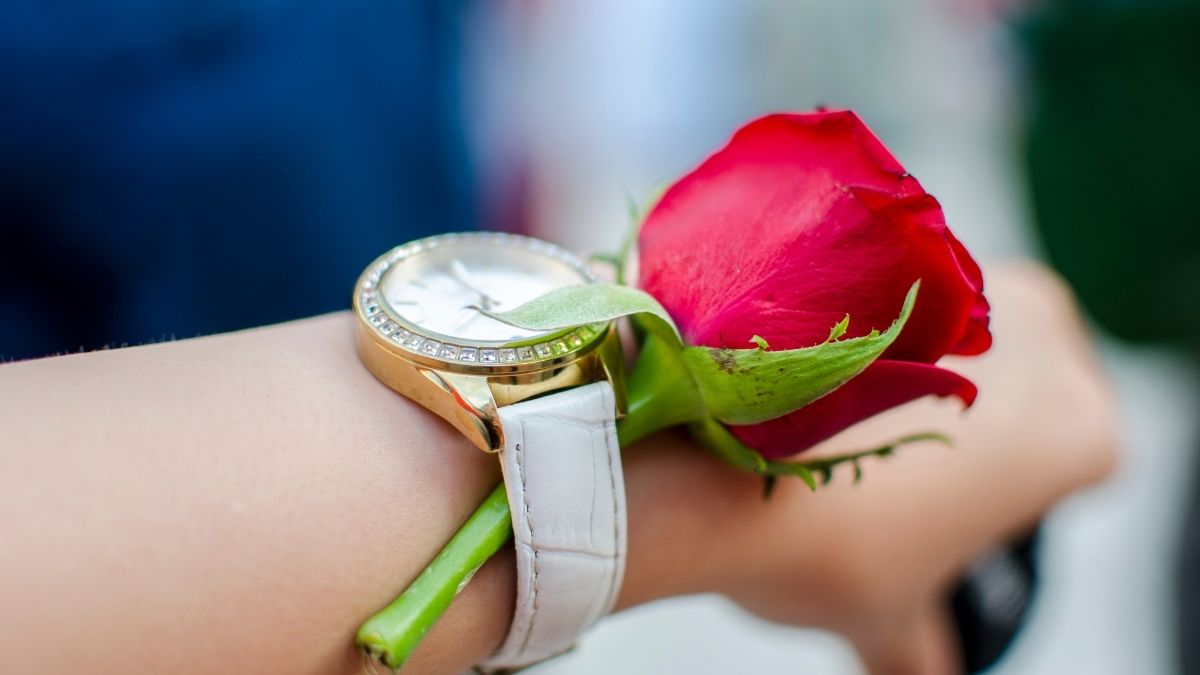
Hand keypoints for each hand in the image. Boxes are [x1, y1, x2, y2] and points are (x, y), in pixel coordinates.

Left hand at [622, 262, 1116, 674]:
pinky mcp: (884, 246)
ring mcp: (965, 277)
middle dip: (955, 424)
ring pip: (949, 334)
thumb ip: (921, 648)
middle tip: (880, 470)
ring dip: (901, 372)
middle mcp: (1045, 334)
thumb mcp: (891, 616)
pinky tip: (804, 385)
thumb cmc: (820, 547)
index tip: (934, 510)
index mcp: (1081, 432)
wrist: (715, 461)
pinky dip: (854, 330)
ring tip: (830, 429)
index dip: (999, 494)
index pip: (1074, 460)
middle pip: (1014, 389)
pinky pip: (886, 292)